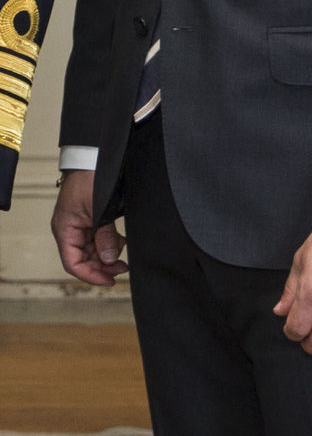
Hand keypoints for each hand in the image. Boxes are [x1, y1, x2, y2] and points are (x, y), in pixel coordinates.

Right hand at [51, 170, 127, 286]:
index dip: (91, 275)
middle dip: (103, 265)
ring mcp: (79, 223)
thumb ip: (105, 236)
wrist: (94, 155)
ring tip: (123, 253)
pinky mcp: (90, 216)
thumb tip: (110, 259)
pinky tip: (120, 240)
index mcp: (65, 229)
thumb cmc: (91, 177)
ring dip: (107, 254)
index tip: (109, 280)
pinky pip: (97, 236)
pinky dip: (108, 241)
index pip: (73, 263)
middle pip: (83, 258)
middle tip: (122, 268)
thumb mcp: (100, 211)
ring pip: (92, 248)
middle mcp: (69, 229)